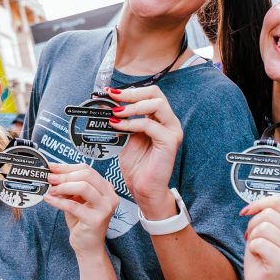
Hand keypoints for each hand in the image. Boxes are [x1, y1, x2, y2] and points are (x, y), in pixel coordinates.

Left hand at [45, 163, 118, 252]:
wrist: (88, 246)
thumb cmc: (81, 222)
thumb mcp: (75, 200)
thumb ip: (69, 188)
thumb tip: (54, 174)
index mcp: (106, 188)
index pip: (87, 170)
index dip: (68, 167)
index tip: (52, 167)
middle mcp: (110, 196)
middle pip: (86, 175)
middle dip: (65, 176)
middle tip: (50, 178)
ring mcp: (105, 208)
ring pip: (83, 187)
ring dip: (63, 186)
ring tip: (51, 190)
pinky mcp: (96, 220)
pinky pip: (74, 205)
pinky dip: (59, 201)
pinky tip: (49, 200)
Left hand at [105, 86, 182, 216]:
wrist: (143, 188)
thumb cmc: (137, 165)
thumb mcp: (126, 137)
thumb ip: (122, 121)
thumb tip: (106, 106)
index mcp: (160, 118)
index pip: (150, 94)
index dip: (130, 90)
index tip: (109, 93)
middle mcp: (169, 122)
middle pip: (155, 93)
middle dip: (131, 93)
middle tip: (112, 98)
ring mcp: (172, 131)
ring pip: (156, 104)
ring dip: (132, 107)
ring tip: (116, 113)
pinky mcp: (170, 142)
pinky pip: (150, 125)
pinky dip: (132, 123)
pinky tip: (118, 126)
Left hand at [240, 196, 279, 279]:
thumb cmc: (260, 256)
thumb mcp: (262, 231)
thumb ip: (263, 216)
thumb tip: (251, 207)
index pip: (278, 202)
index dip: (259, 203)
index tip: (246, 213)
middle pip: (267, 214)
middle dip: (252, 225)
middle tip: (253, 239)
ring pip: (263, 227)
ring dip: (252, 238)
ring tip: (257, 249)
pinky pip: (259, 243)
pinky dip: (252, 249)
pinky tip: (258, 257)